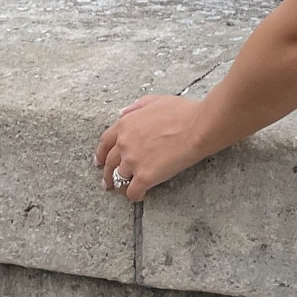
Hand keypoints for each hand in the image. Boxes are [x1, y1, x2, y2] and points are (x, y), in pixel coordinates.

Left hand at [94, 93, 209, 203]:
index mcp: (125, 125)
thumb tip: (123, 113)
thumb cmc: (183, 113)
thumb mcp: (155, 101)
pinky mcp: (145, 177)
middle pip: (109, 163)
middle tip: (107, 182)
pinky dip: (135, 195)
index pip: (105, 142)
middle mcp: (124, 144)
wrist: (198, 127)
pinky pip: (133, 192)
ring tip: (125, 190)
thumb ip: (136, 107)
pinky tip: (140, 195)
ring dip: (121, 185)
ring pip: (119, 179)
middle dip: (106, 174)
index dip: (100, 154)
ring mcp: (133, 161)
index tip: (99, 161)